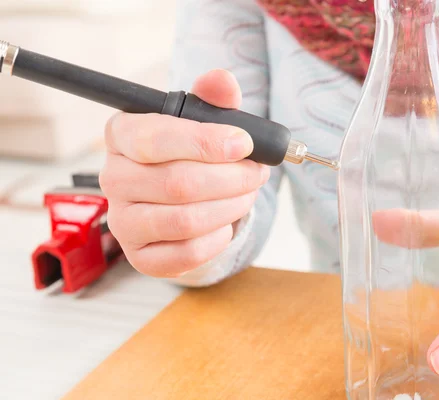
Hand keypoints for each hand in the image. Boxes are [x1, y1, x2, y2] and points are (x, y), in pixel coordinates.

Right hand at [99, 69, 269, 277]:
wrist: (183, 201)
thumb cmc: (191, 155)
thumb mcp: (203, 121)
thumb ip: (214, 99)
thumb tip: (224, 81)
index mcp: (122, 136)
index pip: (154, 138)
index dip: (205, 142)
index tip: (244, 143)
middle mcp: (113, 178)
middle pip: (177, 183)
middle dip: (231, 178)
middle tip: (257, 173)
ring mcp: (123, 222)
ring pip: (185, 220)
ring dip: (231, 207)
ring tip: (247, 194)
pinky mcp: (141, 257)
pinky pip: (187, 253)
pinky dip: (218, 238)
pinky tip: (226, 223)